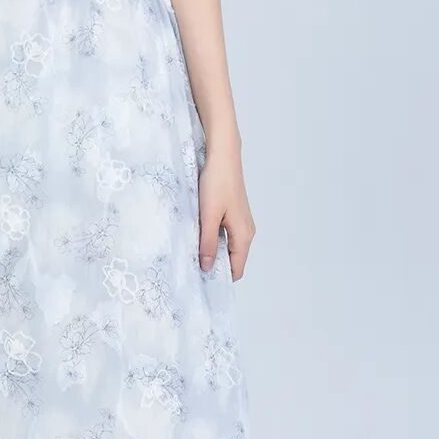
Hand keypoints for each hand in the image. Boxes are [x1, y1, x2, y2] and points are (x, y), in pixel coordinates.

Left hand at [197, 142, 255, 281]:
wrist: (223, 156)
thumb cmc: (217, 183)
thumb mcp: (208, 216)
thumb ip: (208, 242)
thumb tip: (207, 267)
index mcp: (244, 235)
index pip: (236, 269)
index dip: (220, 278)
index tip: (201, 282)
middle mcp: (246, 231)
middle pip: (232, 259)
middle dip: (214, 265)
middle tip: (191, 267)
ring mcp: (241, 222)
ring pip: (227, 246)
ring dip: (212, 250)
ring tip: (192, 251)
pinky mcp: (234, 213)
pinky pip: (225, 234)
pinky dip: (213, 238)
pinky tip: (198, 233)